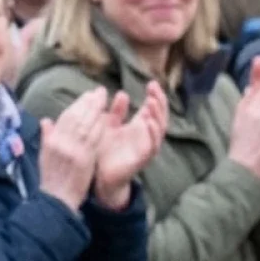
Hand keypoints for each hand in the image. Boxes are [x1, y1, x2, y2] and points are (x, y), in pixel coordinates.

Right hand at [39, 87, 108, 211]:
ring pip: (85, 124)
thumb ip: (47, 136)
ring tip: (104, 98)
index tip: (88, 95)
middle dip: (89, 102)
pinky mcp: (84, 158)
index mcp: (52, 141)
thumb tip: (46, 120)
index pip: (66, 117)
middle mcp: (61, 143)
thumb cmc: (51, 178)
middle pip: (77, 117)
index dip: (78, 104)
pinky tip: (106, 117)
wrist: (57, 199)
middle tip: (100, 91)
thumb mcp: (45, 156)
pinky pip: (92, 138)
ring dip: (96, 109)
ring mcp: (73, 150)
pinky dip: (99, 126)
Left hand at [93, 81, 167, 210]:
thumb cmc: (104, 151)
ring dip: (158, 115)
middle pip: (160, 116)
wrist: (99, 177)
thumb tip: (121, 93)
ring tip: (152, 101)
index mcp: (139, 127)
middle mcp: (146, 136)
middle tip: (154, 88)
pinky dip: (152, 133)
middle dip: (159, 101)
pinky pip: (152, 145)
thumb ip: (116, 112)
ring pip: (159, 129)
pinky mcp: (143, 158)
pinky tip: (148, 121)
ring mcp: (146, 147)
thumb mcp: (108, 126)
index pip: (153, 109)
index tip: (151, 82)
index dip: (155, 96)